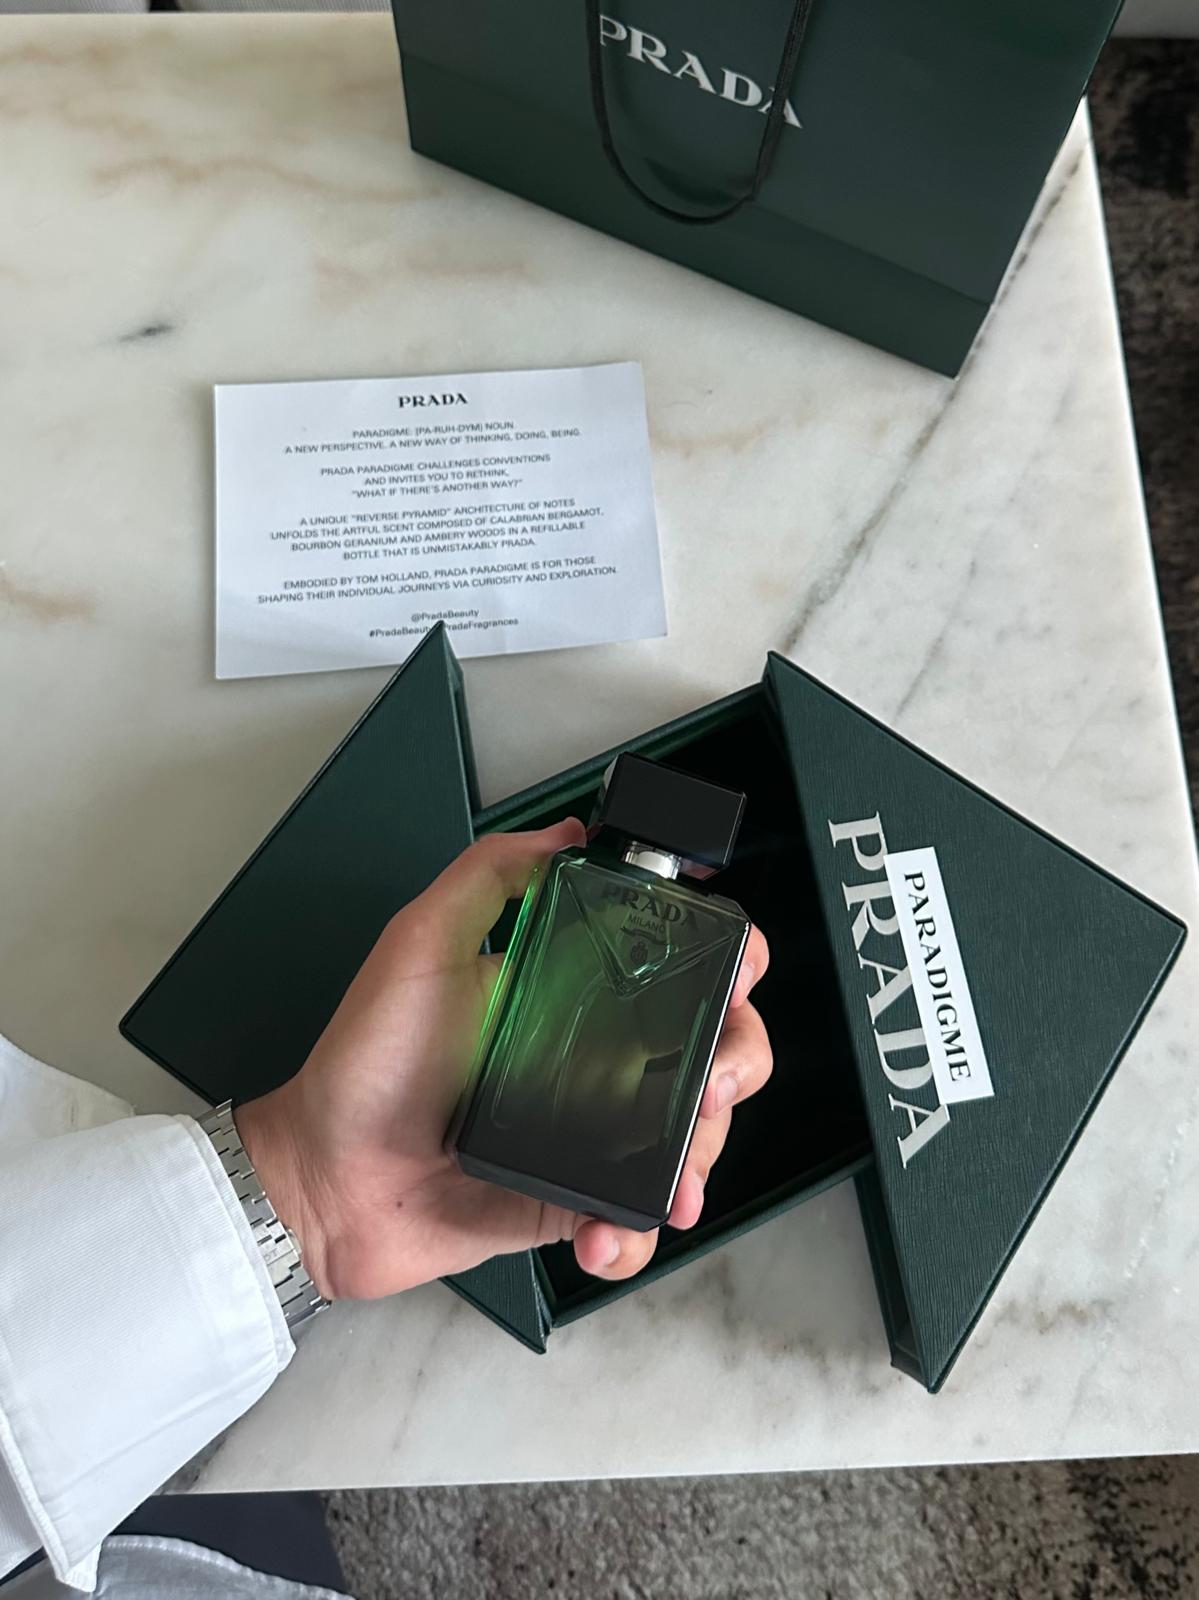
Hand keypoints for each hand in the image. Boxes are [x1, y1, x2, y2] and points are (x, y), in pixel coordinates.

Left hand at [234, 820, 770, 1300]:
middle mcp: (595, 1059)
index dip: (728, 968)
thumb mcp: (419, 944)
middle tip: (707, 1088)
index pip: (678, 968)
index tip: (731, 978)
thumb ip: (488, 875)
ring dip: (699, 1161)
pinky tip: (603, 1230)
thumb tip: (566, 832)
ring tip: (668, 1183)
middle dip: (737, 1067)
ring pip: (693, 1139)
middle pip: (714, 1052)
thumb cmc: (365, 1063)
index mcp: (573, 993)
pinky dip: (634, 1231)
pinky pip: (634, 1217)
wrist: (327, 1180)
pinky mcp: (573, 1199)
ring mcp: (591, 1133)